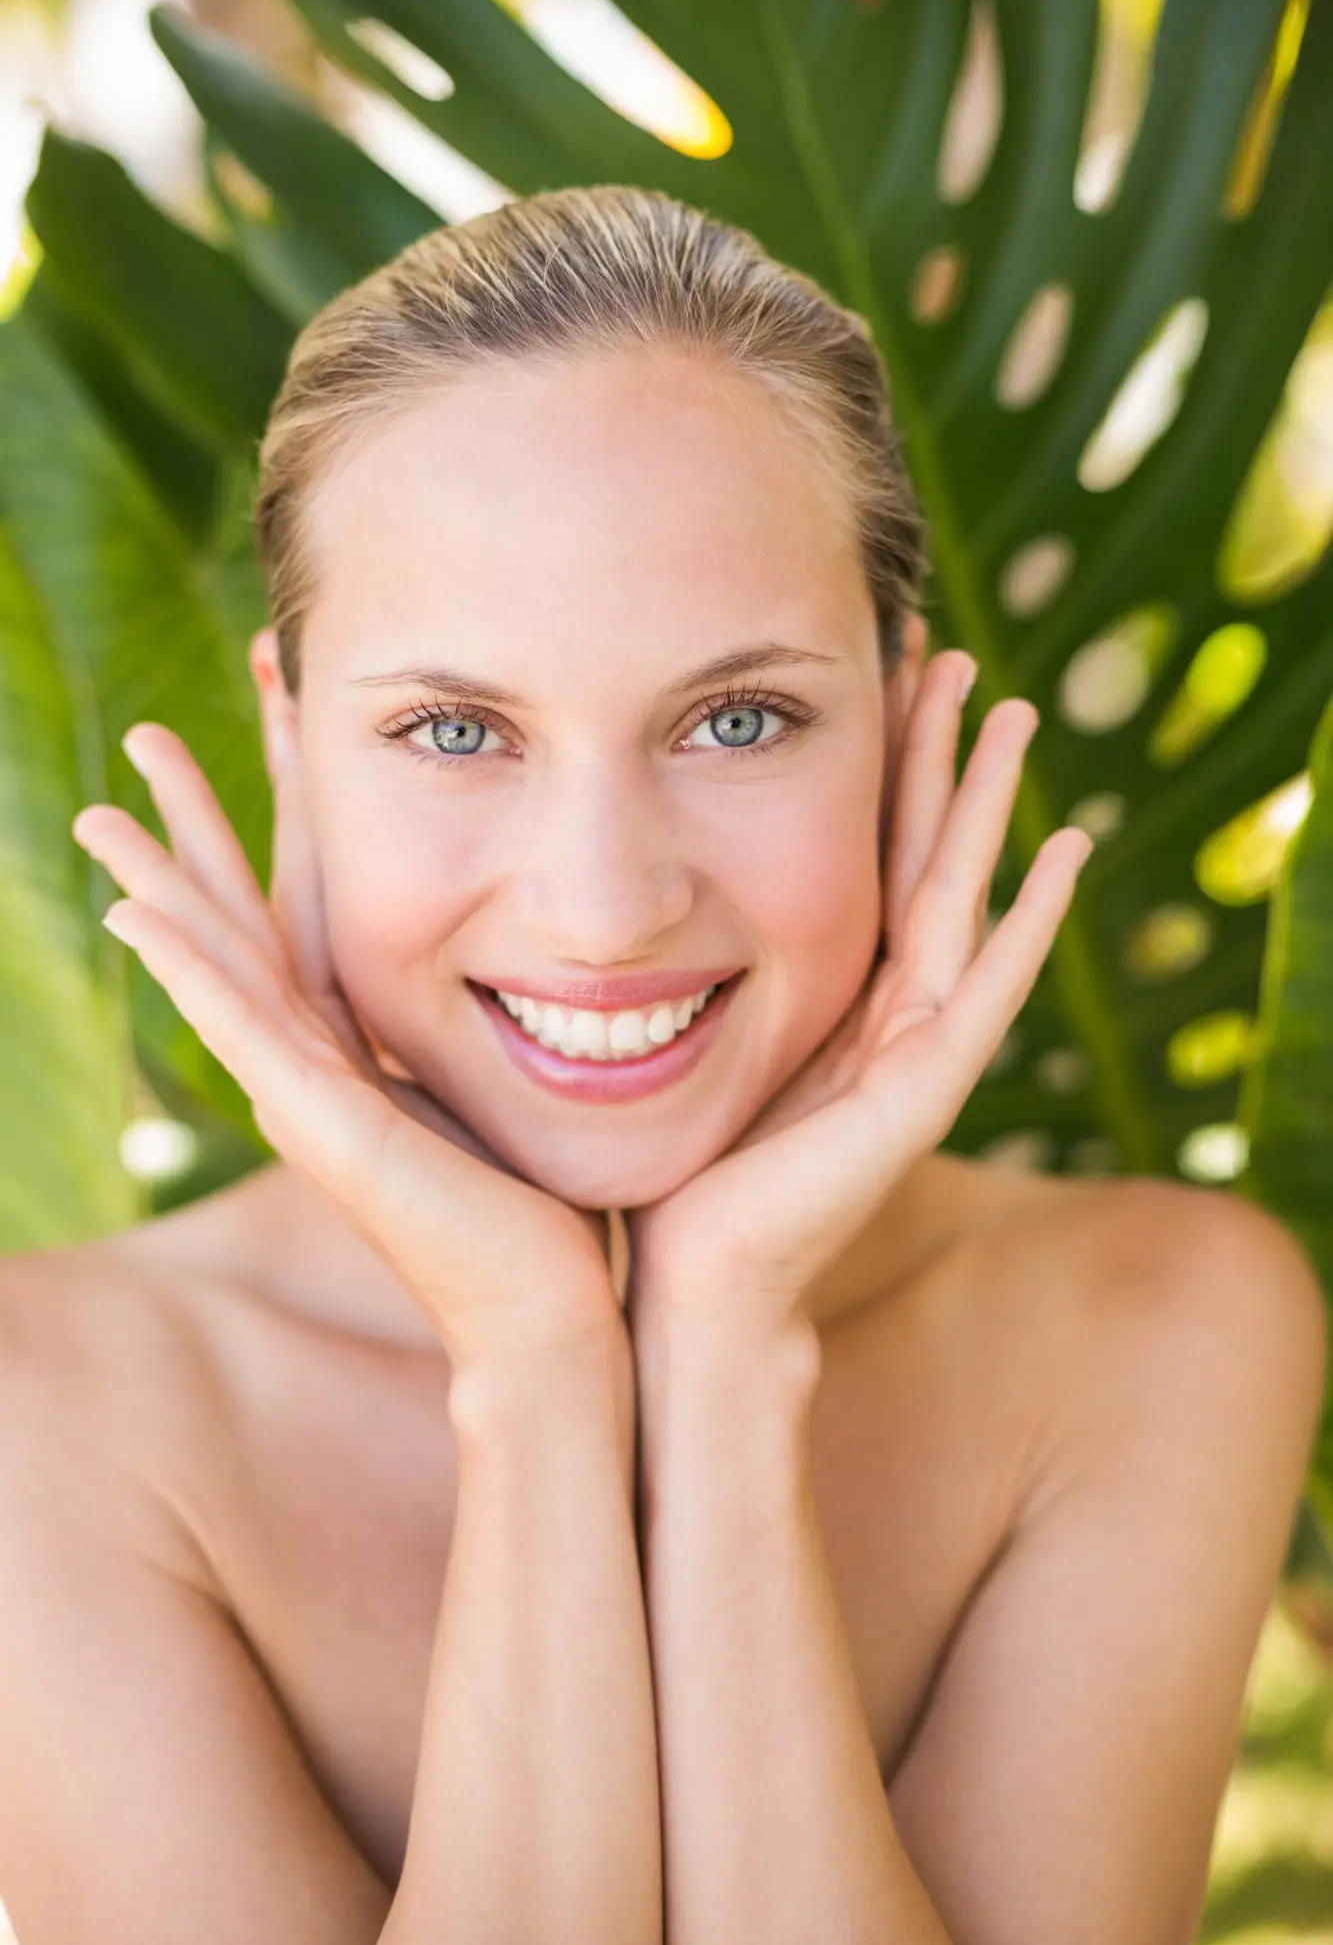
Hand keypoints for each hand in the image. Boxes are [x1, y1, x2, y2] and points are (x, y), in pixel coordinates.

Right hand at [71, 706, 620, 1368]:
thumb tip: (560, 949)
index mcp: (364, 1039)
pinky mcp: (325, 1130)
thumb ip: (509, 1010)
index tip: (279, 710)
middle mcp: (321, 1063)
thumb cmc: (553, 1205)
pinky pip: (245, 1033)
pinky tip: (133, 919)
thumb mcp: (515, 1075)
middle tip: (145, 738)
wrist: (553, 1311)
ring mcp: (311, 1097)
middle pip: (245, 913)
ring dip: (161, 884)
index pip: (312, 895)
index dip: (290, 802)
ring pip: (222, 964)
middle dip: (198, 823)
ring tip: (100, 814)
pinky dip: (188, 974)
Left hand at [625, 630, 1092, 1334]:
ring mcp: (909, 1054)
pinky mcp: (921, 1096)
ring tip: (1014, 711)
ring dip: (987, 806)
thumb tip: (575, 898)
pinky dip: (1033, 924)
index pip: (856, 853)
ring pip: (960, 899)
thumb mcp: (655, 1041)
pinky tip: (1065, 852)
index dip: (868, 763)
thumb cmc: (658, 1177)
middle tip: (951, 650)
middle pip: (917, 855)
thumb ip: (654, 971)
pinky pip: (988, 991)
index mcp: (824, 996)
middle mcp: (878, 1015)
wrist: (678, 1293)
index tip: (865, 667)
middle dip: (935, 753)